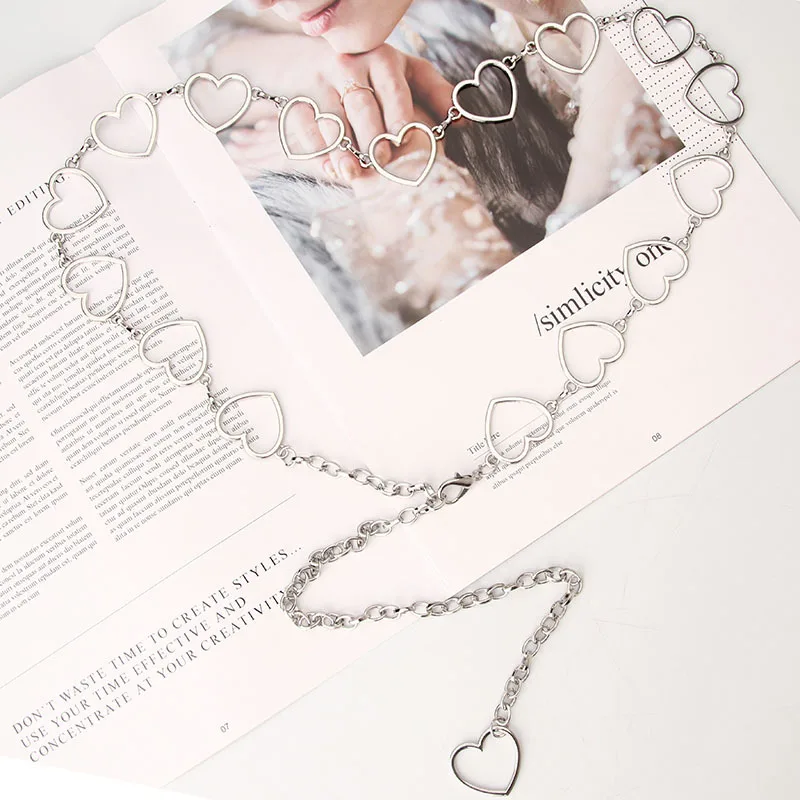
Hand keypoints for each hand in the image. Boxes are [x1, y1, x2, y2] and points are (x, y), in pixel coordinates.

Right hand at [280, 43, 454, 182]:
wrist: (315, 59)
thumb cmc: (373, 75)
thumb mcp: (406, 75)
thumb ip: (435, 94)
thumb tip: (464, 120)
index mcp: (383, 59)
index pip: (394, 88)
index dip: (399, 113)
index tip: (404, 137)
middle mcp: (352, 65)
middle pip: (362, 106)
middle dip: (371, 135)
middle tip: (380, 160)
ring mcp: (323, 81)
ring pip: (333, 118)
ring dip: (342, 148)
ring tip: (350, 172)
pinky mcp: (300, 97)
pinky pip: (305, 125)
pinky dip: (316, 148)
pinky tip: (328, 168)